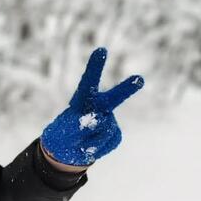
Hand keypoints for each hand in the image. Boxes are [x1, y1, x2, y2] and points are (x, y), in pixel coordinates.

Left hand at [40, 47, 143, 166]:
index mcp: (83, 100)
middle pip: (113, 98)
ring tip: (81, 141)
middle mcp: (99, 107)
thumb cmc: (62, 136)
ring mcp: (109, 120)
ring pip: (105, 129)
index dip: (95, 67)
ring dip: (91, 140)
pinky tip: (90, 146)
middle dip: (126, 89)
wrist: (68, 151)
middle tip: (139, 80)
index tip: (101, 50)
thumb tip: (102, 120)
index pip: (88, 82)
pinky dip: (98, 148)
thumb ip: (78, 126)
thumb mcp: (63, 132)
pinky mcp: (114, 135)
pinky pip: (110, 142)